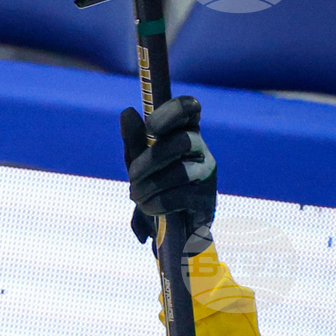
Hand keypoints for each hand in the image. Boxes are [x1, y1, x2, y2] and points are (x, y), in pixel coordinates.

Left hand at [120, 96, 215, 245]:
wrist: (166, 227)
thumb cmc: (152, 184)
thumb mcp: (137, 160)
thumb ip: (133, 139)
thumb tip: (127, 112)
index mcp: (183, 131)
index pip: (189, 107)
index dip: (172, 112)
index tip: (151, 127)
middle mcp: (200, 148)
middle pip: (182, 142)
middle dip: (150, 161)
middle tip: (132, 176)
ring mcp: (207, 173)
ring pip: (179, 172)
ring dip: (148, 187)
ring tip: (136, 195)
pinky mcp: (207, 199)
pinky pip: (178, 197)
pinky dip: (155, 204)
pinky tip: (149, 208)